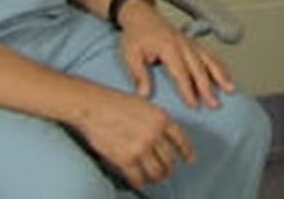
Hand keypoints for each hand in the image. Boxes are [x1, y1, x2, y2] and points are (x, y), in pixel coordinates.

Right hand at [74, 86, 194, 188]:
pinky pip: (138, 178)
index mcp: (161, 117)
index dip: (187, 152)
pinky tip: (139, 181)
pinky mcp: (126, 159)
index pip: (181, 139)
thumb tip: (162, 136)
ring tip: (154, 179)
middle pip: (170, 159)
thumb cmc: (115, 102)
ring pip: (157, 172)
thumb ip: (156, 120)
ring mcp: (141, 147)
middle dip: (169, 168)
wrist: (93, 106)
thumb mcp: (144, 105)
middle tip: (167, 172)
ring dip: (157, 177)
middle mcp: (155, 133)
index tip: (190, 159)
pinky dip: (140, 182)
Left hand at [118, 0, 235, 108]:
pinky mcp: (192, 42)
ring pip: (209, 59)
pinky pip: (209, 53)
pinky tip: (227, 74)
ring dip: (221, 74)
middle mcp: (183, 44)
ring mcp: (189, 42)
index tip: (194, 105)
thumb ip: (139, 75)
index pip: (181, 72)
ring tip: (231, 89)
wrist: (140, 14)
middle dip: (208, 87)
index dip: (188, 89)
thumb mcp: (131, 55)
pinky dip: (220, 64)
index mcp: (168, 47)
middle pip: (199, 68)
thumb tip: (144, 95)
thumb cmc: (135, 35)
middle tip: (215, 104)